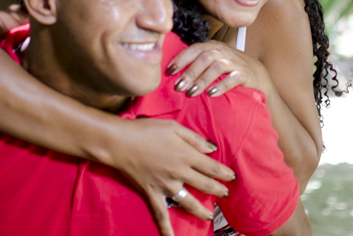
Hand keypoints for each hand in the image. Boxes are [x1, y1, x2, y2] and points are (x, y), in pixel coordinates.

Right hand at [109, 118, 234, 235]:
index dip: (224, 173)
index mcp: (186, 155)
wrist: (121, 142)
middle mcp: (180, 173)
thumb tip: (211, 149)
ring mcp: (166, 186)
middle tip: (225, 194)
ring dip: (202, 211)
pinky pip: (161, 215)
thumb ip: (194, 138)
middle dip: (218, 190)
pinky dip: (167, 229)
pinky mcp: (153, 194)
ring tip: (209, 216)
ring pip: (189, 203)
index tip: (231, 176)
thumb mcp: (174, 127)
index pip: (212, 167)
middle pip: (205, 185)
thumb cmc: (147, 130)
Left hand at [165, 40, 267, 97]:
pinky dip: (221, 86)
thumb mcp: (212, 60)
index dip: (181, 59)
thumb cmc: (229, 68)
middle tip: (178, 86)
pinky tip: (211, 94)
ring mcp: (234, 62)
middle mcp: (223, 52)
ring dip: (202, 80)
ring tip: (191, 93)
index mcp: (212, 47)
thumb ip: (196, 62)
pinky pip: (232, 78)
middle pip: (204, 58)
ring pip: (216, 67)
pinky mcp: (244, 74)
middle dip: (189, 72)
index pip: (194, 49)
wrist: (256, 74)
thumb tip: (171, 71)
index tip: (169, 71)